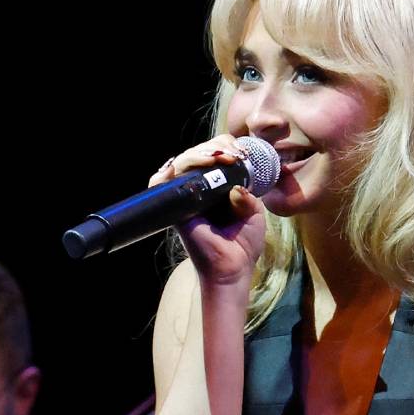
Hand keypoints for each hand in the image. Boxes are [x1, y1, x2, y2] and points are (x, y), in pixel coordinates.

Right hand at [151, 137, 268, 289]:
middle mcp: (199, 189)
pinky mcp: (175, 210)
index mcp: (217, 186)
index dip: (224, 146)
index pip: (214, 154)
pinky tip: (179, 168)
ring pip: (180, 163)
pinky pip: (159, 186)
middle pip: (197, 154)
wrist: (233, 268)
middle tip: (233, 155)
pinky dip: (164, 174)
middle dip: (215, 147)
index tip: (241, 154)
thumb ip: (247, 194)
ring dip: (198, 154)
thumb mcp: (254, 213)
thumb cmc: (243, 243)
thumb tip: (234, 187)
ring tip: (219, 158)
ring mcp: (185, 198)